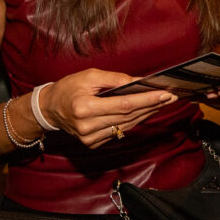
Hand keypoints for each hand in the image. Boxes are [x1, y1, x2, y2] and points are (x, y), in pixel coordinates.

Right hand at [40, 68, 177, 148]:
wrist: (50, 109)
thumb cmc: (69, 88)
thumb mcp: (89, 75)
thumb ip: (115, 79)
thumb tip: (138, 81)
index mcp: (84, 108)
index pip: (124, 105)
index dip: (147, 100)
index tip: (165, 94)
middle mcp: (87, 126)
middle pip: (128, 117)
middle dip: (151, 106)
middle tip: (169, 97)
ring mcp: (90, 138)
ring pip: (126, 126)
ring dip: (145, 114)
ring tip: (161, 103)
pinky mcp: (92, 144)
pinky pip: (118, 132)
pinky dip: (132, 121)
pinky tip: (143, 112)